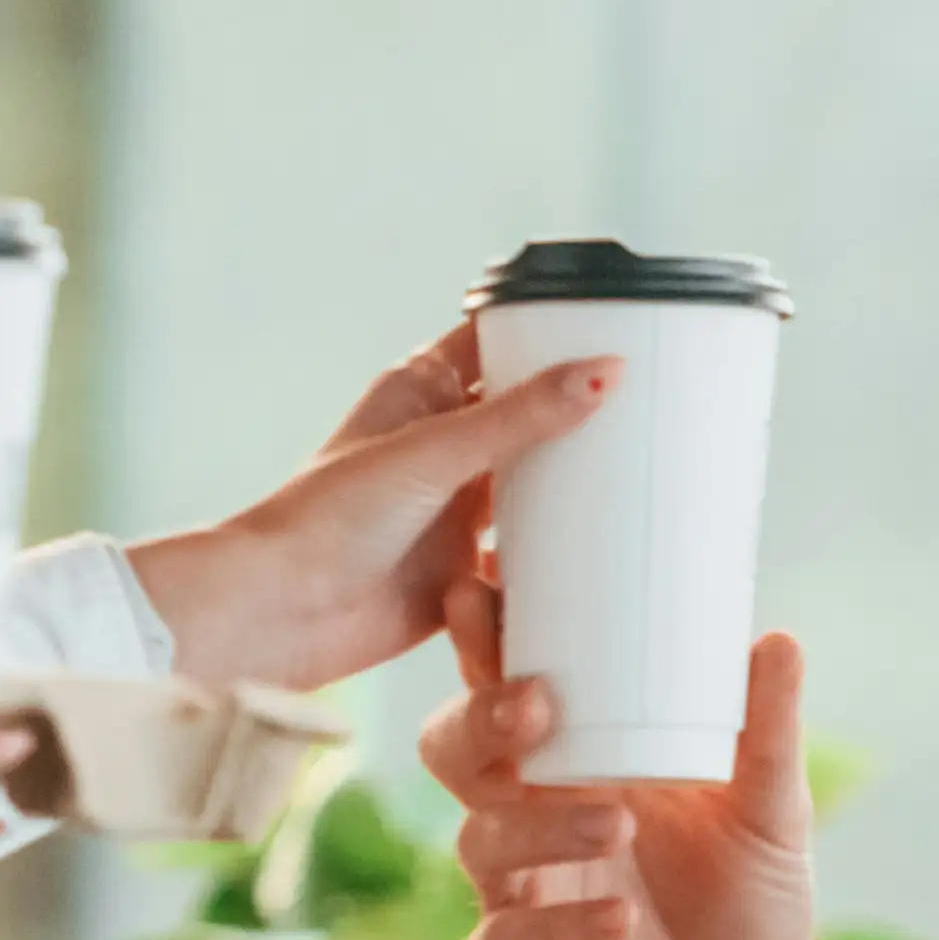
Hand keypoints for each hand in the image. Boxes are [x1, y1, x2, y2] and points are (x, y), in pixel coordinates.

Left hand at [125, 328, 621, 692]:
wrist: (281, 614)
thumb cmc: (329, 518)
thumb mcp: (435, 452)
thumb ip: (520, 416)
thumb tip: (605, 369)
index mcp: (420, 392)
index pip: (497, 342)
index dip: (551, 331)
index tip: (619, 326)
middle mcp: (440, 447)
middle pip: (527, 417)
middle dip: (581, 414)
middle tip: (657, 405)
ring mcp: (452, 510)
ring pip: (532, 487)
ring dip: (576, 487)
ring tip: (651, 474)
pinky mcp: (462, 571)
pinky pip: (526, 560)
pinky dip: (559, 559)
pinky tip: (610, 554)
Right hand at [422, 599, 829, 939]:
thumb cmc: (745, 904)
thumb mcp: (772, 814)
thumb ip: (766, 734)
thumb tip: (778, 640)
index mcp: (573, 761)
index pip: (507, 685)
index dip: (484, 640)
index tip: (486, 587)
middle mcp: (530, 818)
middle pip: (454, 751)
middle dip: (479, 720)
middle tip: (536, 704)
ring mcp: (517, 896)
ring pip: (479, 839)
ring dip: (541, 824)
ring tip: (616, 820)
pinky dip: (558, 926)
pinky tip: (618, 918)